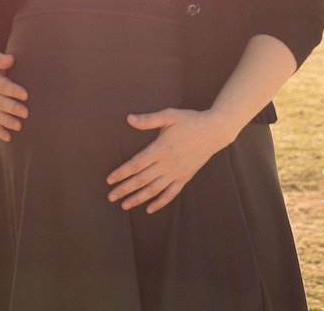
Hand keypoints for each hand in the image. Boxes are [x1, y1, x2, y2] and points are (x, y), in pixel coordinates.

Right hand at [0, 52, 27, 141]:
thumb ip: (0, 59)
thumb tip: (11, 59)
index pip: (5, 87)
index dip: (14, 91)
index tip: (25, 95)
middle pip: (3, 104)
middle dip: (14, 109)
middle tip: (26, 113)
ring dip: (9, 122)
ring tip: (19, 126)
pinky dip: (0, 132)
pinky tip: (9, 138)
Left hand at [106, 108, 232, 213]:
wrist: (214, 132)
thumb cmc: (190, 121)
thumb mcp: (169, 116)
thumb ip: (148, 119)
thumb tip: (129, 118)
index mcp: (160, 149)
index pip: (136, 164)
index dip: (122, 173)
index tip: (109, 179)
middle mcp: (167, 164)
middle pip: (141, 180)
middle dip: (124, 189)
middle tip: (110, 197)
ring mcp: (176, 173)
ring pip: (153, 190)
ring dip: (138, 199)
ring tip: (124, 205)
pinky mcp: (184, 178)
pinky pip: (170, 194)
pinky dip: (160, 203)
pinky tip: (149, 209)